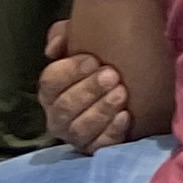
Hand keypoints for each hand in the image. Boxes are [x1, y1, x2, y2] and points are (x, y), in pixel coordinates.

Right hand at [40, 24, 133, 152]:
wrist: (132, 82)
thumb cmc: (101, 60)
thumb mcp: (81, 38)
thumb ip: (63, 34)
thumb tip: (53, 49)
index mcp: (50, 89)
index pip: (49, 82)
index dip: (69, 71)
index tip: (93, 59)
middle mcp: (57, 115)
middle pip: (64, 107)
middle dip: (88, 90)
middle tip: (112, 75)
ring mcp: (75, 135)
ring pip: (80, 128)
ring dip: (101, 110)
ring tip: (122, 93)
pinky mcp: (94, 148)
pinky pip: (99, 145)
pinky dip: (112, 131)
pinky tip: (126, 115)